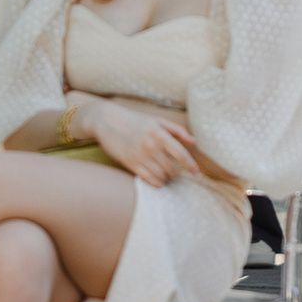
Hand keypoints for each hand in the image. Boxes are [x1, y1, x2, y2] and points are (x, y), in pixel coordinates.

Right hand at [85, 99, 203, 187]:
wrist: (106, 120)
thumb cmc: (134, 120)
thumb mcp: (156, 120)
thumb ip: (177, 130)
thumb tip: (194, 142)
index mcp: (159, 133)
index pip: (180, 154)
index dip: (190, 165)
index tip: (195, 171)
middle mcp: (150, 145)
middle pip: (171, 168)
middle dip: (176, 173)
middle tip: (176, 173)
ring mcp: (139, 155)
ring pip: (160, 175)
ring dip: (166, 178)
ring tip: (166, 176)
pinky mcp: (129, 162)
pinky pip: (147, 178)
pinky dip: (156, 182)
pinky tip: (157, 181)